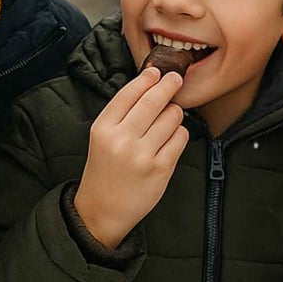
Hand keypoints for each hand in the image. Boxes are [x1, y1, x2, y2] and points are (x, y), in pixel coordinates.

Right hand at [74, 67, 188, 248]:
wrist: (102, 209)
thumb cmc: (105, 169)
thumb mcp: (102, 137)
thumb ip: (122, 113)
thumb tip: (151, 85)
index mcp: (103, 128)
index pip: (129, 93)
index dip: (147, 79)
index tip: (157, 72)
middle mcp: (122, 139)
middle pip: (153, 100)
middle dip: (168, 85)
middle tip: (175, 79)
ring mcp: (142, 155)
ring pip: (171, 116)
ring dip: (174, 113)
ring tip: (168, 118)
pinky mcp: (161, 169)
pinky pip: (180, 137)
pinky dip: (179, 133)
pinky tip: (171, 137)